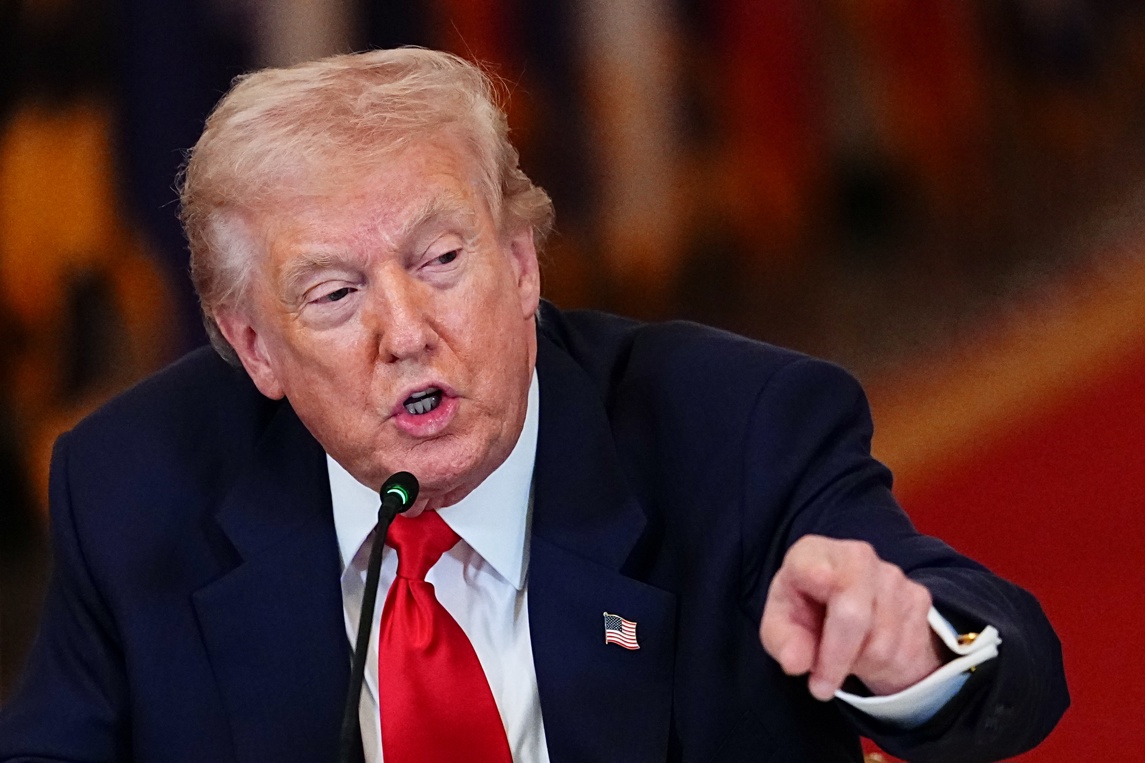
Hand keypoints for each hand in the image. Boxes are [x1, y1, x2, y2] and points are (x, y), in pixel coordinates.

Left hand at [760, 535, 943, 699]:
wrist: (841, 603)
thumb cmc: (804, 611)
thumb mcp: (780, 627)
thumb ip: (783, 642)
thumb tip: (795, 662)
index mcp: (813, 553)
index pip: (820, 582)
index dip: (819, 631)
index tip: (811, 672)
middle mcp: (856, 555)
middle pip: (856, 615)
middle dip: (839, 658)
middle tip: (821, 687)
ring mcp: (892, 575)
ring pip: (883, 642)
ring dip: (861, 663)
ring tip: (844, 654)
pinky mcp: (918, 596)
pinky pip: (906, 649)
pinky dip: (885, 664)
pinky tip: (867, 650)